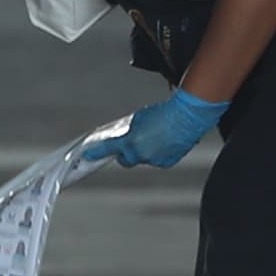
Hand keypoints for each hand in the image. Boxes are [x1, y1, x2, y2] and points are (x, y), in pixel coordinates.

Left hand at [84, 88, 230, 169]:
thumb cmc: (165, 112)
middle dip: (126, 154)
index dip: (97, 153)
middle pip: (126, 159)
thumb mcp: (140, 118)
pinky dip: (158, 153)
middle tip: (130, 144)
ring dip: (145, 151)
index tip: (88, 156)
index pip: (108, 148)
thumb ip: (130, 129)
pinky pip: (158, 160)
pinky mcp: (167, 162)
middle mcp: (141, 154)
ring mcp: (154, 160)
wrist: (188, 116)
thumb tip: (127, 136)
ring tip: (156, 136)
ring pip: (143, 159)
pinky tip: (165, 141)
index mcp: (131, 142)